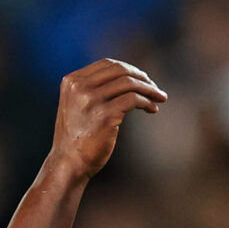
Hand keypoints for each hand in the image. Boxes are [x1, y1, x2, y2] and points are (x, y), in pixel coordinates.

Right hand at [49, 59, 166, 180]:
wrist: (68, 163)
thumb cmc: (76, 138)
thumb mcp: (75, 105)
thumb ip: (91, 89)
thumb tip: (126, 79)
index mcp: (71, 82)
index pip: (107, 64)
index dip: (128, 69)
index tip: (142, 79)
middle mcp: (79, 87)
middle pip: (120, 70)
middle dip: (142, 77)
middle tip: (155, 88)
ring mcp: (91, 100)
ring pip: (129, 83)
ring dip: (149, 89)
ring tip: (160, 98)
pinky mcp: (105, 115)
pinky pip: (133, 99)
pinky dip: (147, 102)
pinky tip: (152, 109)